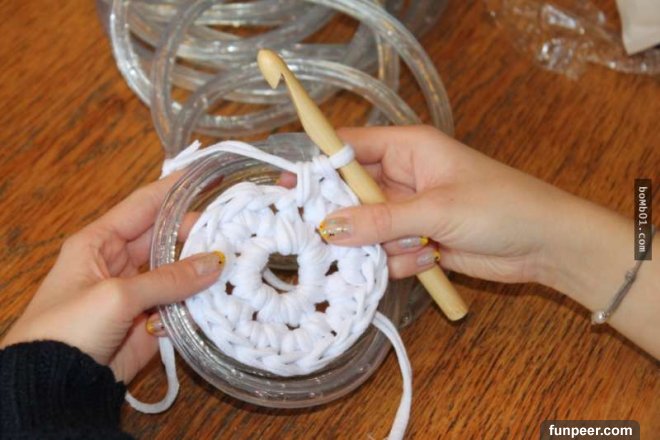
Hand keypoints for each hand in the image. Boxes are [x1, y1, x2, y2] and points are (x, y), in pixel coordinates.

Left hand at [0, 175, 223, 381]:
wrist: (55, 385)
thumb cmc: (70, 327)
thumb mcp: (117, 295)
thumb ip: (169, 278)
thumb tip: (218, 262)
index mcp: (101, 241)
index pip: (145, 204)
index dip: (176, 188)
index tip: (208, 173)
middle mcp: (121, 261)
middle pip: (167, 236)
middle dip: (198, 231)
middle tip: (234, 228)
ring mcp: (139, 291)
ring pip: (179, 270)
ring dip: (203, 268)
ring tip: (238, 259)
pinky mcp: (152, 321)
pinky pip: (182, 303)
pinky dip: (200, 301)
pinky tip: (222, 293)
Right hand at [312, 125, 573, 283]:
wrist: (546, 246)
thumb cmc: (500, 207)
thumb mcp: (437, 209)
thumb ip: (380, 219)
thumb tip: (327, 227)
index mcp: (409, 148)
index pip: (350, 147)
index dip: (319, 164)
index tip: (288, 187)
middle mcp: (404, 177)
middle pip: (353, 194)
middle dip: (349, 218)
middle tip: (330, 239)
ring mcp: (410, 211)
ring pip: (368, 229)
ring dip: (384, 245)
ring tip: (418, 247)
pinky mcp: (418, 241)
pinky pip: (388, 252)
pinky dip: (403, 261)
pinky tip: (432, 259)